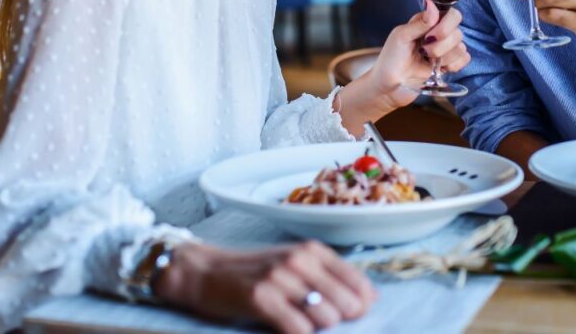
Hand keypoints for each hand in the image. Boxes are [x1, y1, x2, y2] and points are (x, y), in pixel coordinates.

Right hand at [156, 241, 375, 333]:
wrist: (205, 271)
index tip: (350, 315)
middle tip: (316, 322)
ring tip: (298, 323)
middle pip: (346, 304)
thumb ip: (329, 277)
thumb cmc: (253, 271)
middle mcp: (300, 260)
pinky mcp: (261, 298)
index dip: (360, 305)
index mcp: (312, 250)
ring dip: (317, 329)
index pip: (358, 282)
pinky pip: (298, 328)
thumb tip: (370, 298)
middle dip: (339, 321)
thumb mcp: (294, 263)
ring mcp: (280, 278)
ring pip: (326, 318)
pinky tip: (287, 329)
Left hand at [335, 2, 469, 132]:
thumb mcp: (401, 37)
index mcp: (426, 23)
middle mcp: (437, 34)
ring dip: (445, 56)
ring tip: (428, 61)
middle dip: (442, 44)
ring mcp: (444, 50)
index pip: (450, 14)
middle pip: (458, 31)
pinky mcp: (448, 65)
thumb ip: (420, 22)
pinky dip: (453, 65)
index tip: (430, 36)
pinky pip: (464, 60)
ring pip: (461, 46)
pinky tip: (440, 68)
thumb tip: (432, 4)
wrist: (389, 88)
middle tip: (425, 51)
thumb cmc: (390, 61)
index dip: (445, 25)